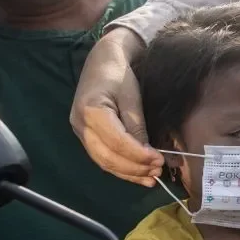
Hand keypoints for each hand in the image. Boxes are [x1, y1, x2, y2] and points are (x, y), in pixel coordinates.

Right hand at [70, 28, 164, 184]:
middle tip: (158, 172)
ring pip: (104, 162)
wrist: (102, 61)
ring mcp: (80, 132)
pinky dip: (121, 168)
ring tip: (151, 178)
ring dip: (128, 173)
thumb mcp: (132, 97)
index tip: (159, 160)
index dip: (138, 155)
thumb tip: (148, 155)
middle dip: (134, 168)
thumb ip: (137, 126)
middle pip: (107, 157)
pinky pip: (102, 158)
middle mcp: (80, 125)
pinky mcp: (85, 137)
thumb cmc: (119, 75)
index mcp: (91, 111)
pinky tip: (137, 175)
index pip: (117, 142)